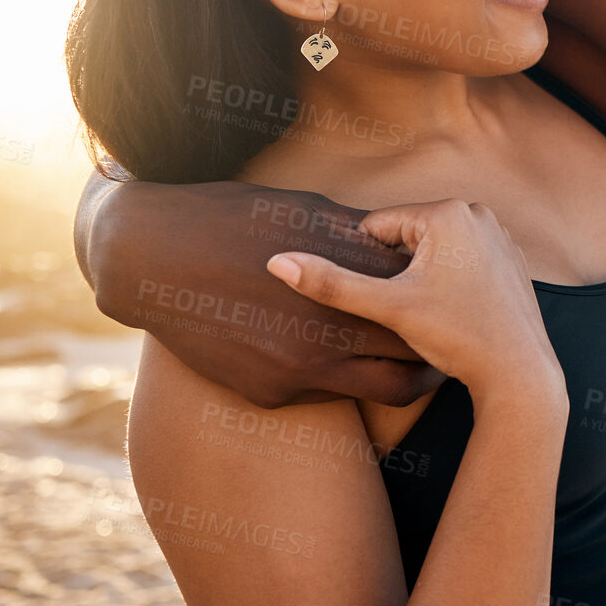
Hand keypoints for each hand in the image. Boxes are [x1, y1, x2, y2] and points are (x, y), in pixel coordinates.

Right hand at [87, 178, 444, 408]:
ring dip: (403, 375)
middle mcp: (326, 331)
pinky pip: (326, 394)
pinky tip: (349, 364)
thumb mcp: (305, 211)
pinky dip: (344, 379)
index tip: (453, 299)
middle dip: (434, 348)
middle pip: (411, 351)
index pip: (417, 298)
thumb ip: (356, 236)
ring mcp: (297, 369)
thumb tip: (396, 241)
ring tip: (419, 364)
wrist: (151, 256)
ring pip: (381, 387)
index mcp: (347, 278)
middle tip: (451, 343)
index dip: (438, 299)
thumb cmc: (235, 218)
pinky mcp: (267, 392)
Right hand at [267, 199, 565, 410]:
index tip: (380, 299)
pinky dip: (450, 284)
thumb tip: (276, 262)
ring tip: (433, 314)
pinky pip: (462, 263)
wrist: (520, 371)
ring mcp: (498, 234)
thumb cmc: (457, 337)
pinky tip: (454, 314)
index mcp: (447, 212)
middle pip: (407, 239)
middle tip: (409, 309)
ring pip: (433, 252)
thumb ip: (332, 283)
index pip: (378, 228)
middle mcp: (477, 212)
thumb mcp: (389, 309)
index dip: (367, 266)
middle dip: (397, 272)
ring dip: (421, 279)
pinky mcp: (509, 257)